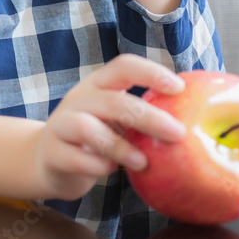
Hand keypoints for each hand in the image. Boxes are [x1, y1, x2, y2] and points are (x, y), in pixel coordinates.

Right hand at [31, 54, 187, 201]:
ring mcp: (61, 125)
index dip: (151, 73)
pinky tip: (111, 171)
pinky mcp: (53, 153)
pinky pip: (78, 158)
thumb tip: (192, 121)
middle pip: (113, 101)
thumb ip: (138, 115)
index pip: (123, 66)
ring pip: (88, 128)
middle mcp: (78, 100)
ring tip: (142, 162)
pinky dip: (98, 166)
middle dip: (149, 117)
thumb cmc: (92, 138)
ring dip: (120, 146)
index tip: (179, 88)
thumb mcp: (113, 119)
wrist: (46, 158)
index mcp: (97, 85)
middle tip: (177, 135)